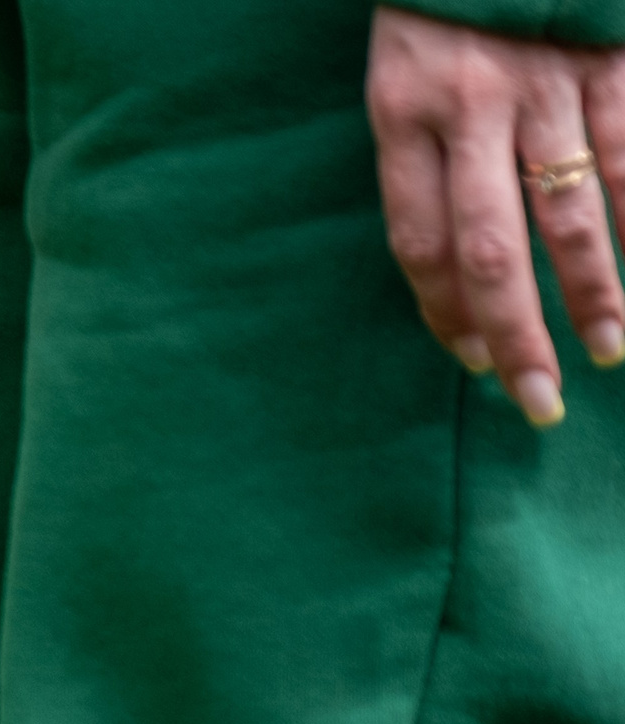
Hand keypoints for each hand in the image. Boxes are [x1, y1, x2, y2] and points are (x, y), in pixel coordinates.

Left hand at [368, 6, 624, 425]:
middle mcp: (473, 105)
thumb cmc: (441, 6)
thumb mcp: (401, 75)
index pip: (420, 243)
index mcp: (404, 113)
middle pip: (493, 249)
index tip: (475, 363)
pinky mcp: (609, 57)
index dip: (446, 314)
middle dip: (518, 333)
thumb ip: (423, 161)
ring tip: (608, 349)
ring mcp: (549, 82)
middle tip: (538, 401)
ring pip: (575, 211)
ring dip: (597, 289)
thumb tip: (453, 270)